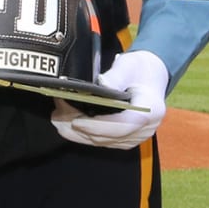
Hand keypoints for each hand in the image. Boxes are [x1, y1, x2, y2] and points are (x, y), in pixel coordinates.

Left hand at [53, 51, 167, 149]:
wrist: (151, 75)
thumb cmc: (140, 68)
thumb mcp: (128, 65)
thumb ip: (115, 76)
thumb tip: (100, 84)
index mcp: (151, 110)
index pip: (124, 124)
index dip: (99, 126)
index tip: (76, 122)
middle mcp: (146, 129)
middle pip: (110, 136)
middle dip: (81, 129)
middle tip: (57, 115)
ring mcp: (137, 137)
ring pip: (103, 142)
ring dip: (78, 133)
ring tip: (58, 118)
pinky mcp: (127, 140)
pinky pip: (103, 141)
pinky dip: (84, 134)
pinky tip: (67, 124)